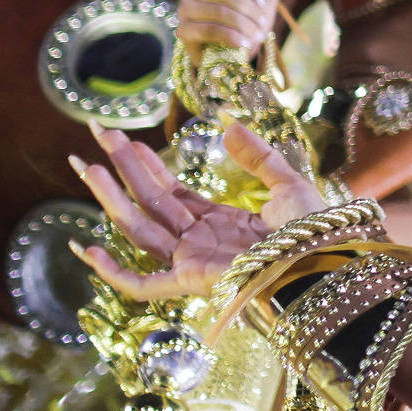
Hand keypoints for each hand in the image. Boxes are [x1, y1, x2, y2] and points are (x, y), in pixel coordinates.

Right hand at [69, 122, 326, 301]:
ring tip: (88, 165)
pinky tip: (87, 246)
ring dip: (112, 197)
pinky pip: (141, 284)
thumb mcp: (287, 182)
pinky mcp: (190, 280)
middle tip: (99, 134)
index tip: (124, 139)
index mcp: (222, 222)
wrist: (324, 259)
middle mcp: (201, 241)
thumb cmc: (314, 230)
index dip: (148, 165)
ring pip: (140, 227)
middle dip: (123, 169)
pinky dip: (113, 271)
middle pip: (151, 201)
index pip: (173, 192)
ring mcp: (192, 260)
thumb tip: (228, 126)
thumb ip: (258, 156)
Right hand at [176, 0, 280, 65]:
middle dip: (249, 9)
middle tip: (263, 23)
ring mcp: (185, 9)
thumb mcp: (264, 0)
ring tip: (257, 35)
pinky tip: (243, 43)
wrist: (233, 49)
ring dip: (243, 24)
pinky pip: (208, 30)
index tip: (263, 2)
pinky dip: (230, 36)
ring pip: (218, 11)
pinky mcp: (183, 30)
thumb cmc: (248, 18)